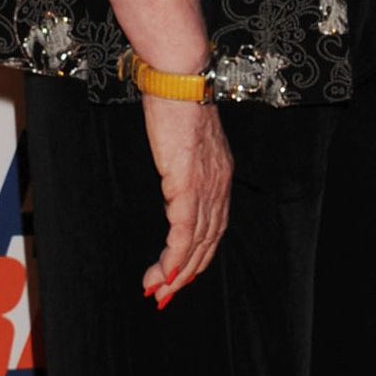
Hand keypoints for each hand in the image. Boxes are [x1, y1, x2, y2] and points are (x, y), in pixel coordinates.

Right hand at [138, 95, 232, 304]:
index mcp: (219, 175)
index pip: (214, 225)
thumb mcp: (184, 141)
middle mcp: (218, 184)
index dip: (198, 253)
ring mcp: (206, 184)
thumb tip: (173, 179)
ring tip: (156, 291)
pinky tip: (163, 275)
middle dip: (187, 272)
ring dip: (176, 272)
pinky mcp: (188, 182)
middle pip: (208, 240)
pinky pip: (183, 231)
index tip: (179, 275)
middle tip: (165, 295)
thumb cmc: (176, 103)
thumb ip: (183, 165)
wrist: (179, 79)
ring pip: (196, 242)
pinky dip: (175, 257)